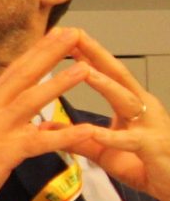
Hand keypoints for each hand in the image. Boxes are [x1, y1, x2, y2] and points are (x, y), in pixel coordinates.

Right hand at [0, 26, 102, 200]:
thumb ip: (7, 122)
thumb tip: (36, 120)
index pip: (13, 71)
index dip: (36, 52)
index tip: (54, 34)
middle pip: (22, 75)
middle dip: (48, 53)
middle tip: (72, 33)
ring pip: (31, 101)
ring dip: (58, 84)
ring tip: (83, 69)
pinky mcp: (5, 152)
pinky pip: (40, 142)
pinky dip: (64, 135)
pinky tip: (85, 130)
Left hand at [57, 34, 169, 200]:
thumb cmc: (146, 165)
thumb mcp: (105, 150)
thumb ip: (77, 137)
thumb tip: (46, 126)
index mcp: (132, 105)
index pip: (107, 74)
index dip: (87, 55)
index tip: (65, 35)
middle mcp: (144, 109)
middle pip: (120, 76)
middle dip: (97, 55)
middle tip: (75, 35)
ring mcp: (151, 127)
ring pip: (127, 101)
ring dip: (106, 85)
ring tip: (84, 71)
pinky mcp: (153, 149)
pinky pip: (131, 141)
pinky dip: (112, 136)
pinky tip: (94, 131)